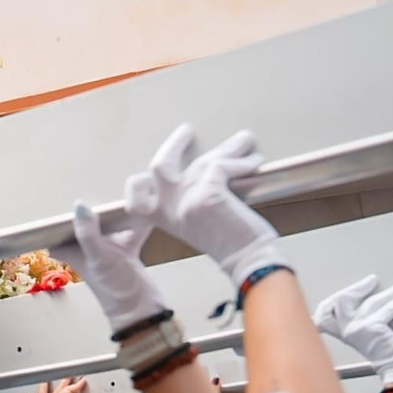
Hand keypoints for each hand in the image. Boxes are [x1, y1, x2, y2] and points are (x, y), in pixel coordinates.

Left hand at [70, 201, 161, 332]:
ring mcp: (106, 249)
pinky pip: (130, 231)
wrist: (142, 311)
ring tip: (126, 195)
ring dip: (116, 213)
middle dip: (93, 207)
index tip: (63, 195)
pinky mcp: (126, 251)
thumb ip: (89, 233)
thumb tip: (80, 206)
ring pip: (108, 224)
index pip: (58, 229)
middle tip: (102, 187)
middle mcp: (86, 248)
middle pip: (86, 221)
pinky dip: (137, 222)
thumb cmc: (115, 288)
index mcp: (72, 250)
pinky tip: (146, 209)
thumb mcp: (99, 258)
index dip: (58, 216)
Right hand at [123, 125, 282, 282]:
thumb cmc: (232, 245)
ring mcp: (186, 201)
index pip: (137, 198)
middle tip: (186, 131)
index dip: (140, 182)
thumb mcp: (197, 223)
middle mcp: (169, 210)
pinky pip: (223, 166)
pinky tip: (255, 160)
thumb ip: (190, 200)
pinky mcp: (208, 195)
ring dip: (228, 148)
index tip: (158, 162)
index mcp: (163, 219)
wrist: (250, 261)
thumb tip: (206, 168)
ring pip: (201, 161)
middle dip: (174, 144)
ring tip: (243, 141)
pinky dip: (242, 162)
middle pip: (160, 166)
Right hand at [313, 275, 392, 387]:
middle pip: (342, 300)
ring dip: (392, 290)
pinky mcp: (374, 327)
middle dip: (358, 288)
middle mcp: (346, 330)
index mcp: (342, 333)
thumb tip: (377, 299)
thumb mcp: (370, 335)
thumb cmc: (387, 355)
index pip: (325, 312)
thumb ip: (367, 319)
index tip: (348, 291)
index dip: (333, 299)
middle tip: (373, 280)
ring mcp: (358, 328)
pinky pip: (390, 307)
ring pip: (372, 301)